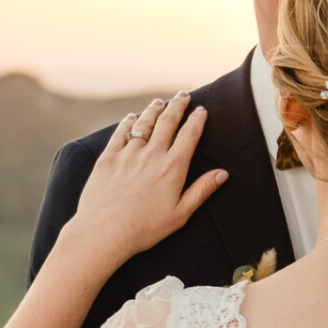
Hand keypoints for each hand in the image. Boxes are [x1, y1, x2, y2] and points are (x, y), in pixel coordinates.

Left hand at [71, 93, 227, 268]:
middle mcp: (151, 155)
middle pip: (168, 121)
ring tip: (160, 102)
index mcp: (173, 168)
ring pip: (144, 122)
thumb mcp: (180, 214)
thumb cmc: (145, 229)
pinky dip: (128, 122)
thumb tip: (223, 173)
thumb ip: (202, 190)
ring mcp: (128, 154)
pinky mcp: (108, 158)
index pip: (189, 134)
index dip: (197, 119)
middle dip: (178, 105)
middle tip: (184, 95)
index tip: (202, 110)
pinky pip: (120, 132)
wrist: (104, 232)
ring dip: (154, 109)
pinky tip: (132, 117)